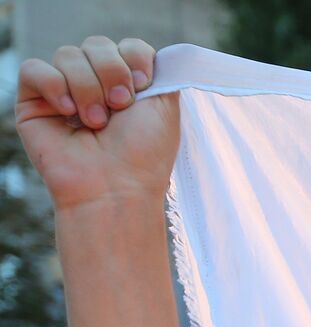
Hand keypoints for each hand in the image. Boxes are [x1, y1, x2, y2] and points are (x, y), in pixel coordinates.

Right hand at [16, 37, 177, 209]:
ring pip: (68, 54)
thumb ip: (161, 73)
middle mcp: (96, 85)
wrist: (115, 188)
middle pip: (97, 44)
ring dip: (88, 87)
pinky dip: (53, 86)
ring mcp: (64, 92)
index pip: (127, 46)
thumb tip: (144, 54)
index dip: (135, 57)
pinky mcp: (34, 102)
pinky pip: (35, 69)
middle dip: (112, 72)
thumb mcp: (165, 108)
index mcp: (129, 85)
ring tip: (96, 122)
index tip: (143, 84)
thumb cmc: (144, 155)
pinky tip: (68, 112)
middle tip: (121, 106)